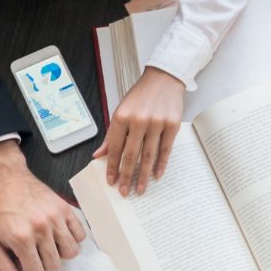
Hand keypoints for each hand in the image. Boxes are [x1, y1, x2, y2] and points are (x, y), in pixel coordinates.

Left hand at [0, 140, 87, 270]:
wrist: (6, 181)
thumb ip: (4, 269)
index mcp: (21, 238)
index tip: (24, 261)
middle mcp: (41, 228)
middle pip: (55, 265)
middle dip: (43, 263)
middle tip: (33, 251)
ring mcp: (56, 217)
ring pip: (71, 252)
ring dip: (59, 253)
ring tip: (47, 244)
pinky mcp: (65, 208)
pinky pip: (80, 234)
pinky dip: (72, 238)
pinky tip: (58, 234)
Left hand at [93, 68, 185, 195]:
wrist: (164, 79)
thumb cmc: (140, 96)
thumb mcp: (121, 111)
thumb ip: (111, 135)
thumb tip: (99, 155)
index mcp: (122, 117)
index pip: (115, 148)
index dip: (112, 167)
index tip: (111, 181)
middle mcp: (139, 120)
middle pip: (131, 155)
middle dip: (126, 176)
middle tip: (124, 192)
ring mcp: (157, 123)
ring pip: (148, 155)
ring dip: (143, 175)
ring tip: (139, 189)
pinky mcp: (172, 125)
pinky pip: (165, 149)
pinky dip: (161, 164)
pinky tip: (156, 175)